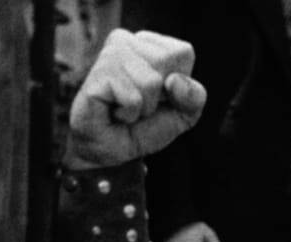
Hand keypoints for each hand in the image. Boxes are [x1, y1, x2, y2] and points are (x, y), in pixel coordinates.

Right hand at [64, 29, 205, 169]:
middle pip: (166, 62)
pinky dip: (130, 114)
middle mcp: (124, 41)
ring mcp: (107, 56)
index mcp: (148, 43)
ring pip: (150, 81)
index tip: (159, 96)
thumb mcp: (183, 114)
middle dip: (160, 96)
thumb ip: (194, 97)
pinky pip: (133, 98)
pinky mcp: (97, 75)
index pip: (183, 52)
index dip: (178, 84)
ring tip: (127, 109)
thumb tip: (176, 81)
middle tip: (140, 104)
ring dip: (145, 107)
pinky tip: (115, 112)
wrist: (113, 151)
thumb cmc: (146, 126)